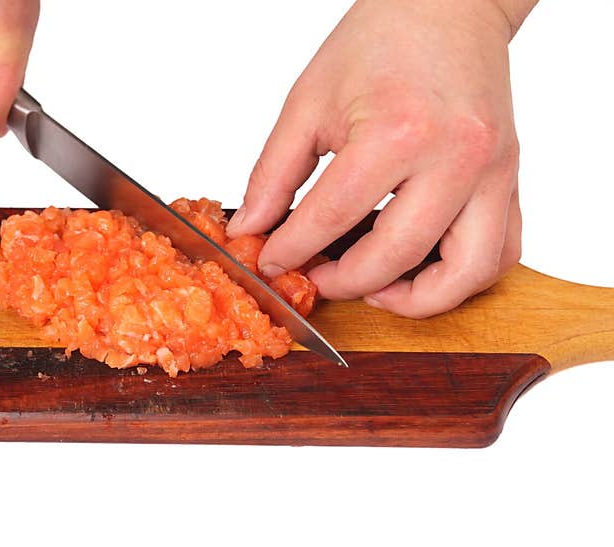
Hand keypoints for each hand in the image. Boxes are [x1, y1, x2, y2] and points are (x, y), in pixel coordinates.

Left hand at [227, 0, 535, 317]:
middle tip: (317, 276)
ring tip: (373, 289)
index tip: (272, 261)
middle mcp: (456, 157)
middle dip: (345, 283)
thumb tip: (252, 227)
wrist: (447, 5)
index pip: (332, 217)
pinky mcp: (510, 178)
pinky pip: (502, 252)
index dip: (292, 249)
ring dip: (415, 300)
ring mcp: (494, 171)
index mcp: (398, 131)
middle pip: (396, 257)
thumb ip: (273, 173)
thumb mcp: (308, 102)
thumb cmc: (381, 40)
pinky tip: (420, 270)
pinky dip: (463, 278)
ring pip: (467, 273)